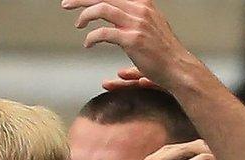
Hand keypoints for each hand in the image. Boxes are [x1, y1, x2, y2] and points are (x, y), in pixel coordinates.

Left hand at [62, 0, 197, 88]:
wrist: (178, 68)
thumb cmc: (163, 55)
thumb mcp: (150, 31)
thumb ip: (132, 27)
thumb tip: (117, 46)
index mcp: (143, 5)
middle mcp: (140, 10)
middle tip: (66, 4)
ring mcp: (137, 23)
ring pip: (103, 9)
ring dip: (85, 14)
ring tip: (77, 24)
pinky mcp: (133, 39)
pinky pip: (104, 33)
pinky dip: (92, 37)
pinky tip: (88, 43)